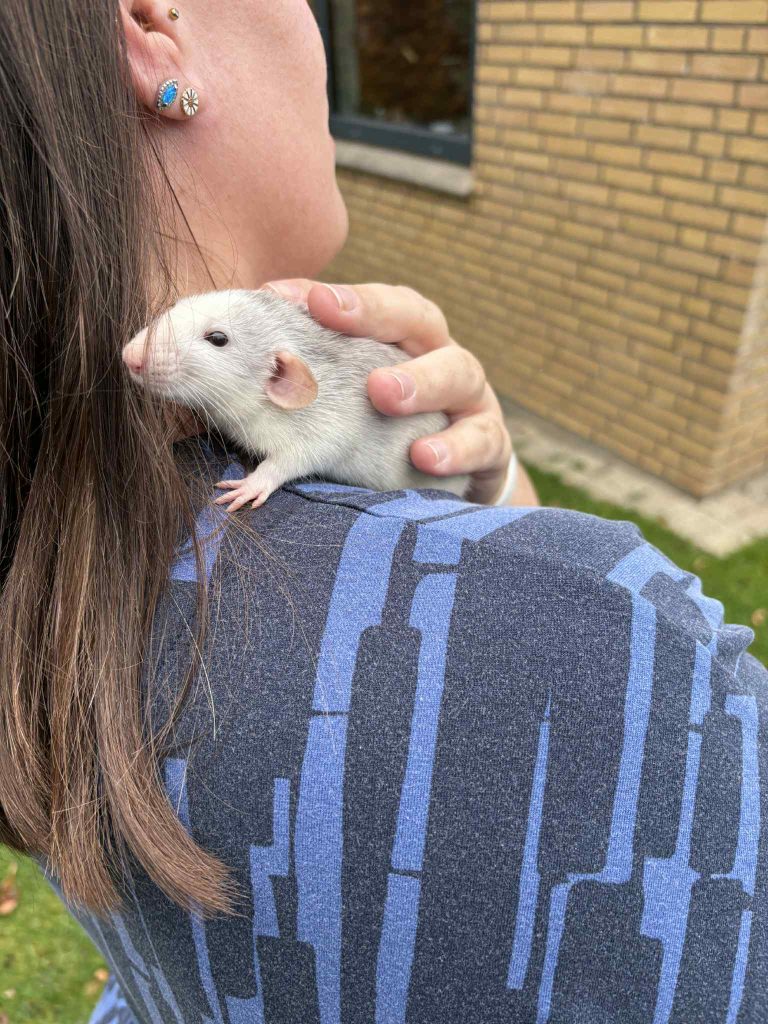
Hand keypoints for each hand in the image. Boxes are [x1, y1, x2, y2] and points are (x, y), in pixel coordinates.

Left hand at [262, 279, 536, 504]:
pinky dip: (455, 446)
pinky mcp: (490, 443)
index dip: (330, 293)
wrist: (458, 478)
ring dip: (420, 379)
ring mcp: (470, 398)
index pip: (370, 302)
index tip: (280, 293)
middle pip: (417, 316)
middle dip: (373, 312)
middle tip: (330, 313)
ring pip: (458, 371)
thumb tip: (221, 378)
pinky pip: (482, 439)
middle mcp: (438, 355)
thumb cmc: (390, 433)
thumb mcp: (353, 405)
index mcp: (400, 340)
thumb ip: (306, 386)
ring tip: (382, 393)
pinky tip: (423, 457)